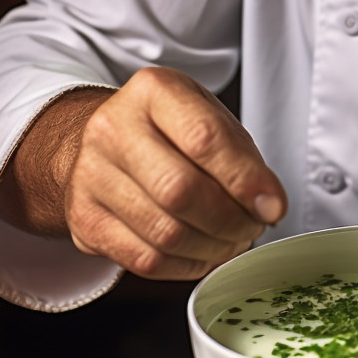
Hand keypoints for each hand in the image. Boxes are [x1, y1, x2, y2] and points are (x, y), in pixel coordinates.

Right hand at [0, 67, 286, 280]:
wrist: (108, 144)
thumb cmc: (169, 133)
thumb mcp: (210, 119)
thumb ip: (241, 157)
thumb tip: (267, 205)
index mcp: (152, 92)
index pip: (203, 138)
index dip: (245, 180)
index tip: (273, 206)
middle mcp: (112, 128)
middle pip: (180, 191)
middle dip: (231, 220)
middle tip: (252, 226)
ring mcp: (91, 176)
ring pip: (165, 233)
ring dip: (214, 248)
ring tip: (232, 239)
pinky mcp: (84, 220)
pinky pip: (146, 260)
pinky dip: (187, 265)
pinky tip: (203, 252)